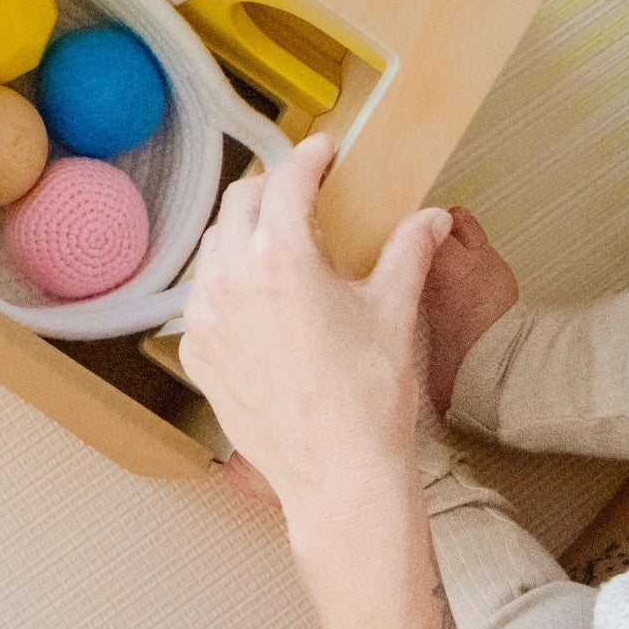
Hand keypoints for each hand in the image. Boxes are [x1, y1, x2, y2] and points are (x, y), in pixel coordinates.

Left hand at [179, 134, 451, 533]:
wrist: (338, 476)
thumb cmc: (371, 396)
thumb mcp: (395, 311)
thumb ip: (409, 250)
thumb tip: (431, 218)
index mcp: (282, 257)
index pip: (287, 180)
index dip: (309, 158)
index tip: (325, 152)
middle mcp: (231, 279)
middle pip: (239, 202)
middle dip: (271, 188)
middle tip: (303, 193)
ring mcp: (205, 317)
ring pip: (214, 247)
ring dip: (244, 232)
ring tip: (280, 243)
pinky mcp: (197, 352)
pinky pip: (204, 296)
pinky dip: (228, 281)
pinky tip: (260, 297)